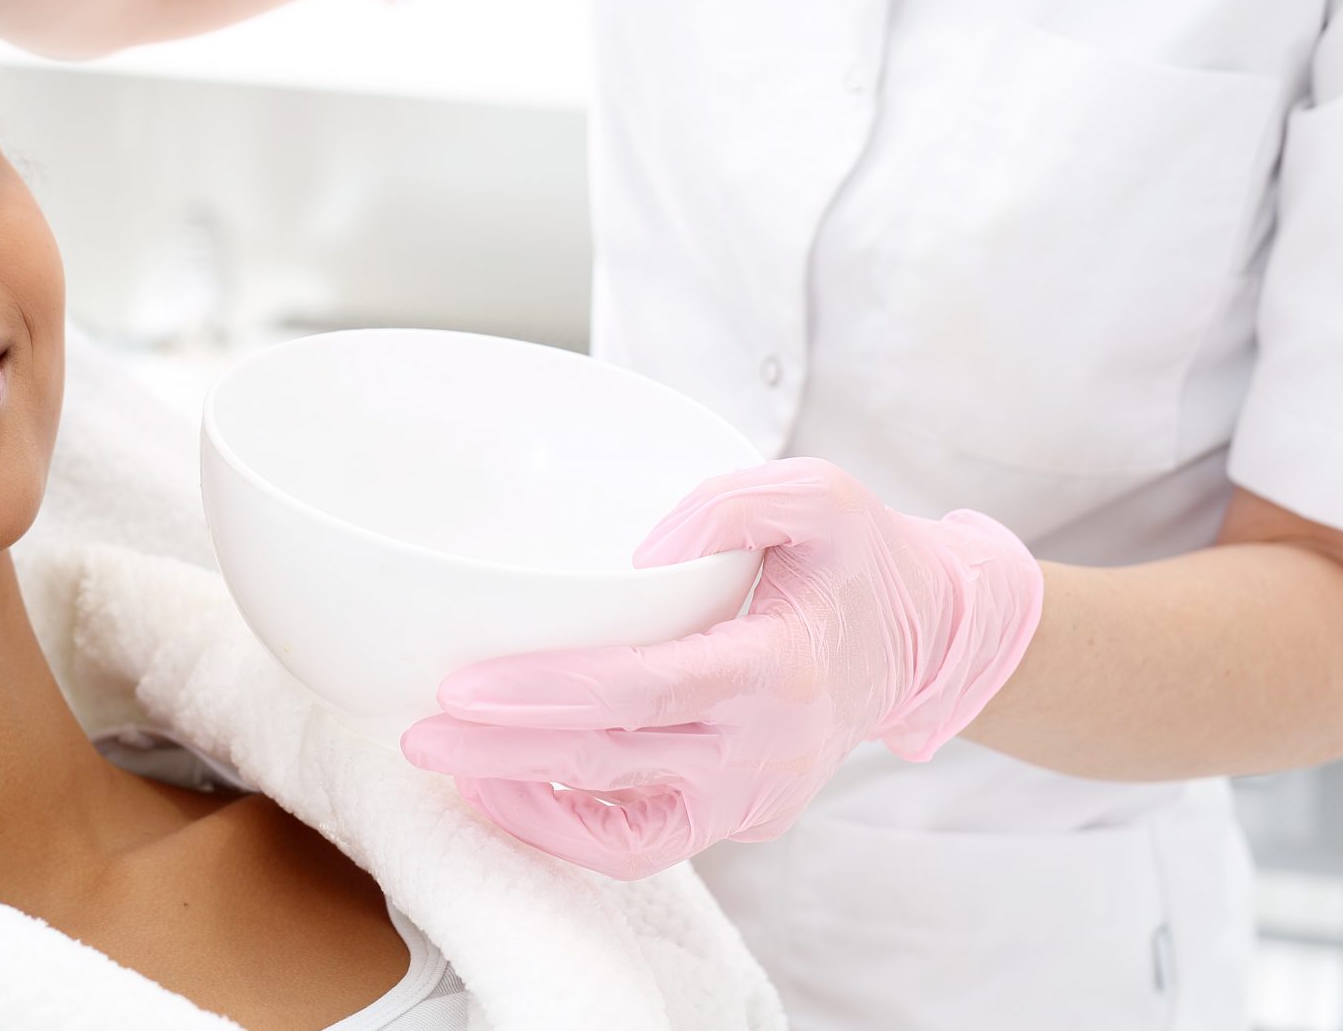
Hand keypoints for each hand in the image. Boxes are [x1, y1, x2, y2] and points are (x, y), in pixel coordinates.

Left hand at [400, 457, 1042, 878]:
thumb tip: (647, 550)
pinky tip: (510, 790)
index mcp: (782, 668)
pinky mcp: (737, 820)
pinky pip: (644, 846)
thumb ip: (736, 499)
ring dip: (526, 803)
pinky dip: (571, 829)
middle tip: (420, 730)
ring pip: (623, 829)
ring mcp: (752, 798)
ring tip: (450, 765)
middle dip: (504, 752)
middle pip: (613, 762)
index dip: (548, 693)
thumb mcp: (820, 496)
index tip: (465, 683)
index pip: (644, 691)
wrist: (923, 640)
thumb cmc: (861, 562)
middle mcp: (766, 751)